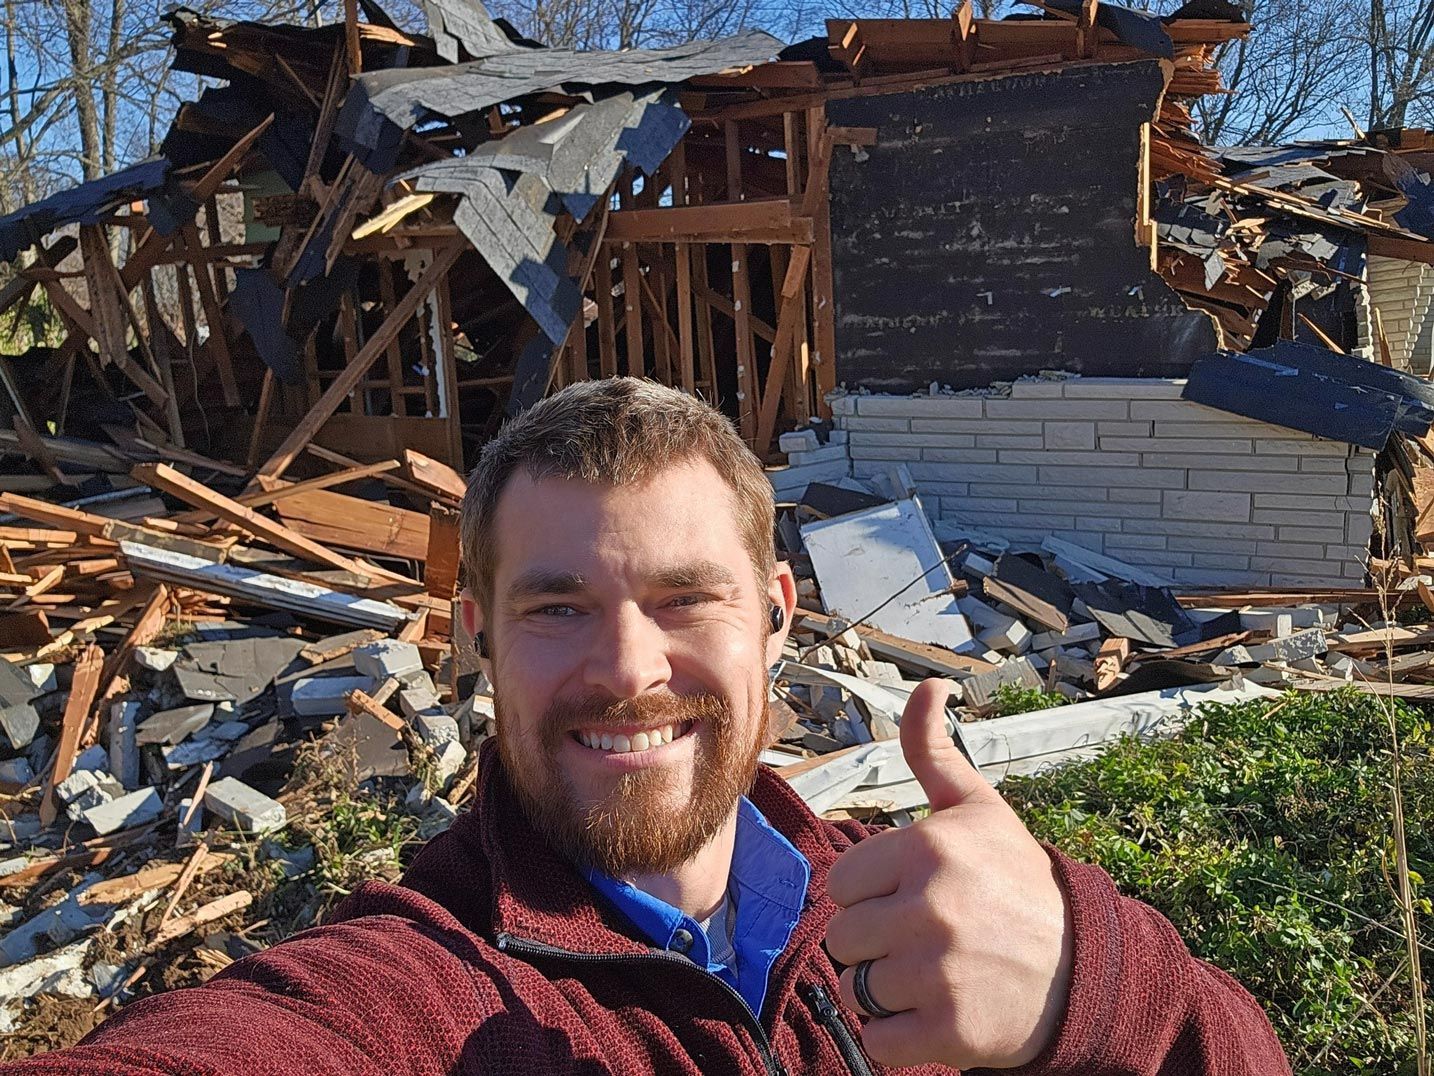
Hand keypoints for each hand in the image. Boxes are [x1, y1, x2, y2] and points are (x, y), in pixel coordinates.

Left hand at [824, 678, 1073, 1069]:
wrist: (1085, 969)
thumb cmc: (1017, 882)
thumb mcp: (977, 810)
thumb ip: (933, 752)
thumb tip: (928, 687)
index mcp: (928, 849)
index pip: (840, 885)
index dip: (869, 896)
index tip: (909, 898)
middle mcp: (931, 907)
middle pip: (842, 940)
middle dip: (874, 945)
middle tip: (923, 942)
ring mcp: (939, 972)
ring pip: (855, 990)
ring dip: (883, 992)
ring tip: (931, 976)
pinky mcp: (950, 1031)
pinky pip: (877, 1042)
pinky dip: (895, 1039)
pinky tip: (933, 1016)